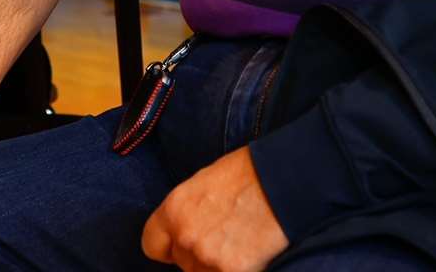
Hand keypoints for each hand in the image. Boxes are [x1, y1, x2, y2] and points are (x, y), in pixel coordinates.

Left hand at [141, 147, 288, 271]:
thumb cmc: (249, 174)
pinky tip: (252, 254)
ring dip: (218, 267)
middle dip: (201, 257)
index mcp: (174, 210)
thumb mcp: (203, 184)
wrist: (283, 179)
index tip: (184, 246)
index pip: (152, 246)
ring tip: (240, 244)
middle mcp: (185, 236)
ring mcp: (208, 256)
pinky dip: (239, 270)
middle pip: (183, 264)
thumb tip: (184, 232)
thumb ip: (187, 213)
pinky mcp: (232, 271)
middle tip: (225, 239)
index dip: (170, 248)